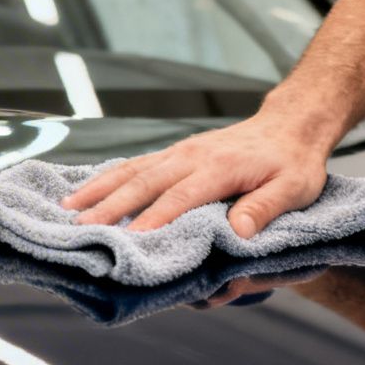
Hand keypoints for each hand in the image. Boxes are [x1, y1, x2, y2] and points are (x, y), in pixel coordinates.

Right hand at [61, 110, 332, 236]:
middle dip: (111, 206)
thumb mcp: (295, 188)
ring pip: (131, 170)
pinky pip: (134, 164)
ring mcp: (178, 152)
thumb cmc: (293, 162)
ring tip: (69, 209)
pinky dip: (106, 178)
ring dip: (99, 189)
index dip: (155, 219)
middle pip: (144, 182)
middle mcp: (191, 156)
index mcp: (218, 168)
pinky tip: (86, 191)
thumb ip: (266, 208)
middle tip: (84, 228)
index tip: (132, 240)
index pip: (180, 196)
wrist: (290, 125)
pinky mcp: (173, 153)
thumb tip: (239, 232)